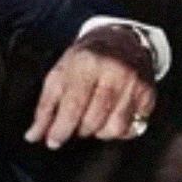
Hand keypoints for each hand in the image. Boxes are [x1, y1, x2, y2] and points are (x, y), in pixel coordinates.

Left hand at [24, 25, 156, 149]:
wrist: (120, 40)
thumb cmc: (84, 60)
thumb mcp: (59, 74)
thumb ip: (45, 106)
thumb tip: (34, 135)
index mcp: (86, 64)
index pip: (73, 104)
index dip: (61, 128)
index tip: (53, 142)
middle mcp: (113, 72)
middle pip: (93, 119)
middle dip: (79, 129)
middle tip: (73, 124)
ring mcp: (133, 84)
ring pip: (114, 128)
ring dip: (98, 132)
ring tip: (91, 120)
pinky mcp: (148, 94)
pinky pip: (131, 127)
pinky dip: (117, 130)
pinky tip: (109, 117)